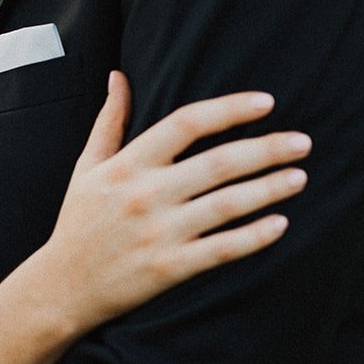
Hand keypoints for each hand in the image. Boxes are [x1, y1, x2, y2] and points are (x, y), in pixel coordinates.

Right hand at [46, 75, 310, 329]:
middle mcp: (144, 195)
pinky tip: (280, 224)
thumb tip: (118, 76)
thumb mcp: (86, 167)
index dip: (229, 110)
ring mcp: (158, 233)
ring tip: (300, 177)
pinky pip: (221, 250)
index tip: (266, 102)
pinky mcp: (168, 268)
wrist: (61, 288)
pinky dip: (253, 237)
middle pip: (218, 162)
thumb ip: (109, 121)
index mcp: (126, 165)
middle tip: (303, 142)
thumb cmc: (78, 223)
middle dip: (266, 149)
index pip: (185, 124)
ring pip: (227, 205)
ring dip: (269, 189)